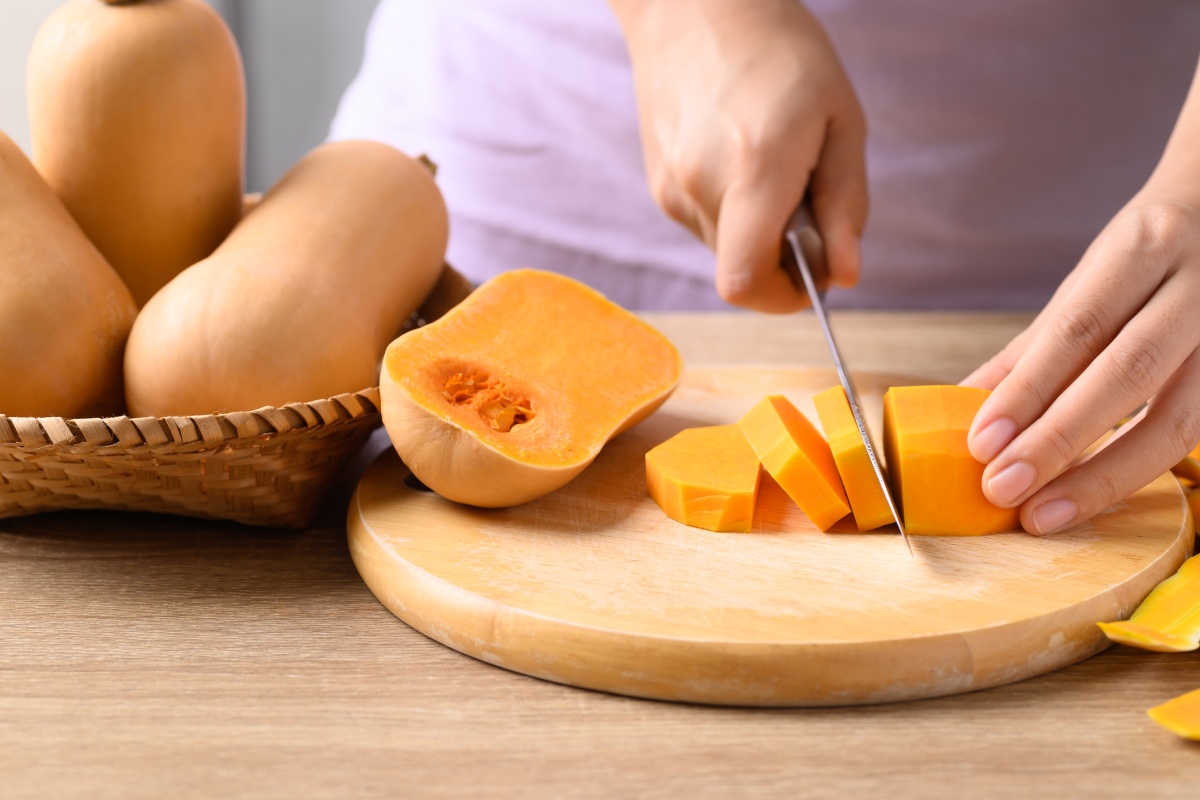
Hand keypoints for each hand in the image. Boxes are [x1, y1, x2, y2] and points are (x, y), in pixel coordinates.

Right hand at [609, 0, 866, 311]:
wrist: (695, 6)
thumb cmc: (781, 52)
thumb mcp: (840, 120)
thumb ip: (845, 205)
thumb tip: (846, 275)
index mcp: (755, 167)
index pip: (746, 282)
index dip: (784, 297)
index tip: (815, 276)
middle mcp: (701, 185)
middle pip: (743, 271)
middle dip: (782, 258)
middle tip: (805, 199)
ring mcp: (671, 187)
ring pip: (724, 250)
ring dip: (757, 231)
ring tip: (771, 166)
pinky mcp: (658, 184)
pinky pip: (705, 225)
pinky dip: (733, 211)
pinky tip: (741, 159)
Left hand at [963, 197, 1199, 534]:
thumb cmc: (1147, 260)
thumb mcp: (1087, 284)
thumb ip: (1031, 350)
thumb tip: (959, 409)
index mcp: (1144, 249)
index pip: (1078, 328)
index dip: (1028, 390)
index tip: (981, 442)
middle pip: (1127, 372)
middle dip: (1058, 439)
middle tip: (1002, 488)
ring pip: (1178, 417)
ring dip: (1104, 474)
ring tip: (1043, 512)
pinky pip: (1198, 431)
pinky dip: (1141, 471)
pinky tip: (1094, 496)